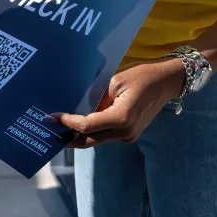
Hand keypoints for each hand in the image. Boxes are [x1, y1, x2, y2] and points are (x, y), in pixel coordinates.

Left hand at [56, 59, 186, 147]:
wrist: (166, 82)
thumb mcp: (114, 81)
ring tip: (60, 129)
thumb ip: (95, 96)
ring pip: (97, 140)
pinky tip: (79, 126)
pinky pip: (106, 136)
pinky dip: (92, 132)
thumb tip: (77, 105)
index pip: (86, 126)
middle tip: (50, 132)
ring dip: (79, 136)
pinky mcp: (130, 135)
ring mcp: (129, 136)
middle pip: (89, 140)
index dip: (67, 123)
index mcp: (121, 118)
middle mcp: (125, 132)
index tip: (52, 117)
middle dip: (68, 138)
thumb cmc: (141, 76)